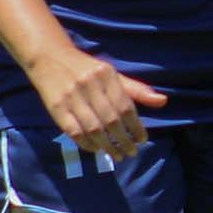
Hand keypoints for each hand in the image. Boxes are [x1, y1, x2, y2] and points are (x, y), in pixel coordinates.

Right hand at [34, 49, 167, 162]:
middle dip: (123, 140)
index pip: (125, 106)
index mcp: (106, 75)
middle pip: (110, 120)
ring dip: (107, 146)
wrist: (49, 57)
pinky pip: (74, 131)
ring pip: (93, 128)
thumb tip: (163, 101)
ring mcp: (71, 97)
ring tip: (118, 155)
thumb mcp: (112, 74)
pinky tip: (96, 149)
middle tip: (132, 152)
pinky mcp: (56, 108)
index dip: (136, 126)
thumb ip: (136, 90)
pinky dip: (86, 144)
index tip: (142, 140)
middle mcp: (89, 85)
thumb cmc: (87, 69)